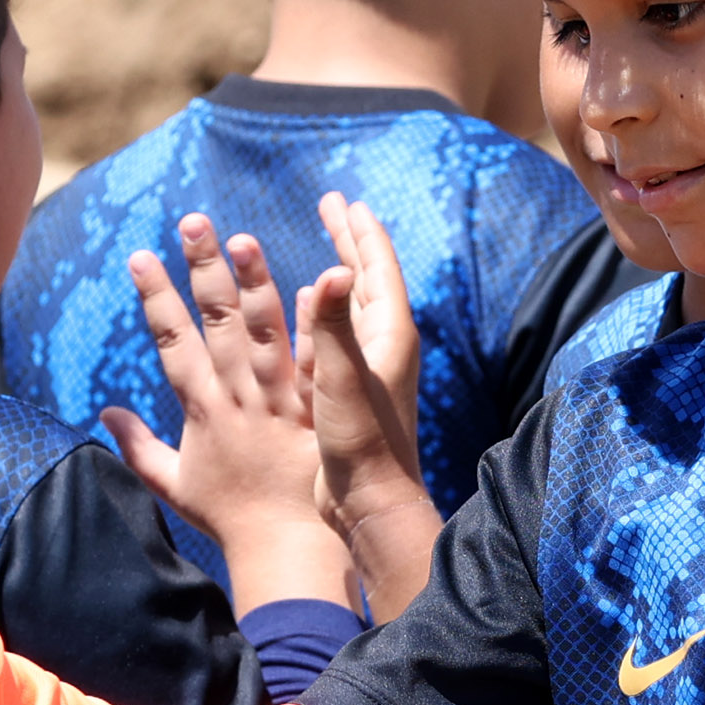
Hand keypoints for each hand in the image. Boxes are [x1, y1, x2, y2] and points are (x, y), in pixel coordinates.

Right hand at [110, 215, 328, 553]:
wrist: (286, 548)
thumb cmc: (231, 517)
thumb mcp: (174, 484)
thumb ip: (137, 446)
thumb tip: (103, 413)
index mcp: (202, 408)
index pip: (172, 341)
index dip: (154, 297)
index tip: (138, 255)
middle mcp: (237, 397)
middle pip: (217, 320)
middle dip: (202, 267)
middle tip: (193, 220)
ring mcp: (278, 401)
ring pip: (263, 330)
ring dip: (253, 281)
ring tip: (242, 238)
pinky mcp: (314, 410)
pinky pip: (312, 360)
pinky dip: (312, 323)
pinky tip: (312, 283)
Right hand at [301, 191, 431, 559]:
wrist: (371, 503)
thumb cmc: (361, 443)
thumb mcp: (341, 378)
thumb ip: (333, 325)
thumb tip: (331, 272)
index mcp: (390, 336)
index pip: (378, 268)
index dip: (360, 232)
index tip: (346, 201)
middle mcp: (387, 348)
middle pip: (369, 279)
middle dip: (351, 241)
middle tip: (333, 205)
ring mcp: (374, 370)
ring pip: (358, 307)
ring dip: (342, 274)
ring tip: (328, 251)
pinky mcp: (358, 392)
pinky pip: (344, 336)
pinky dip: (329, 313)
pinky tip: (314, 310)